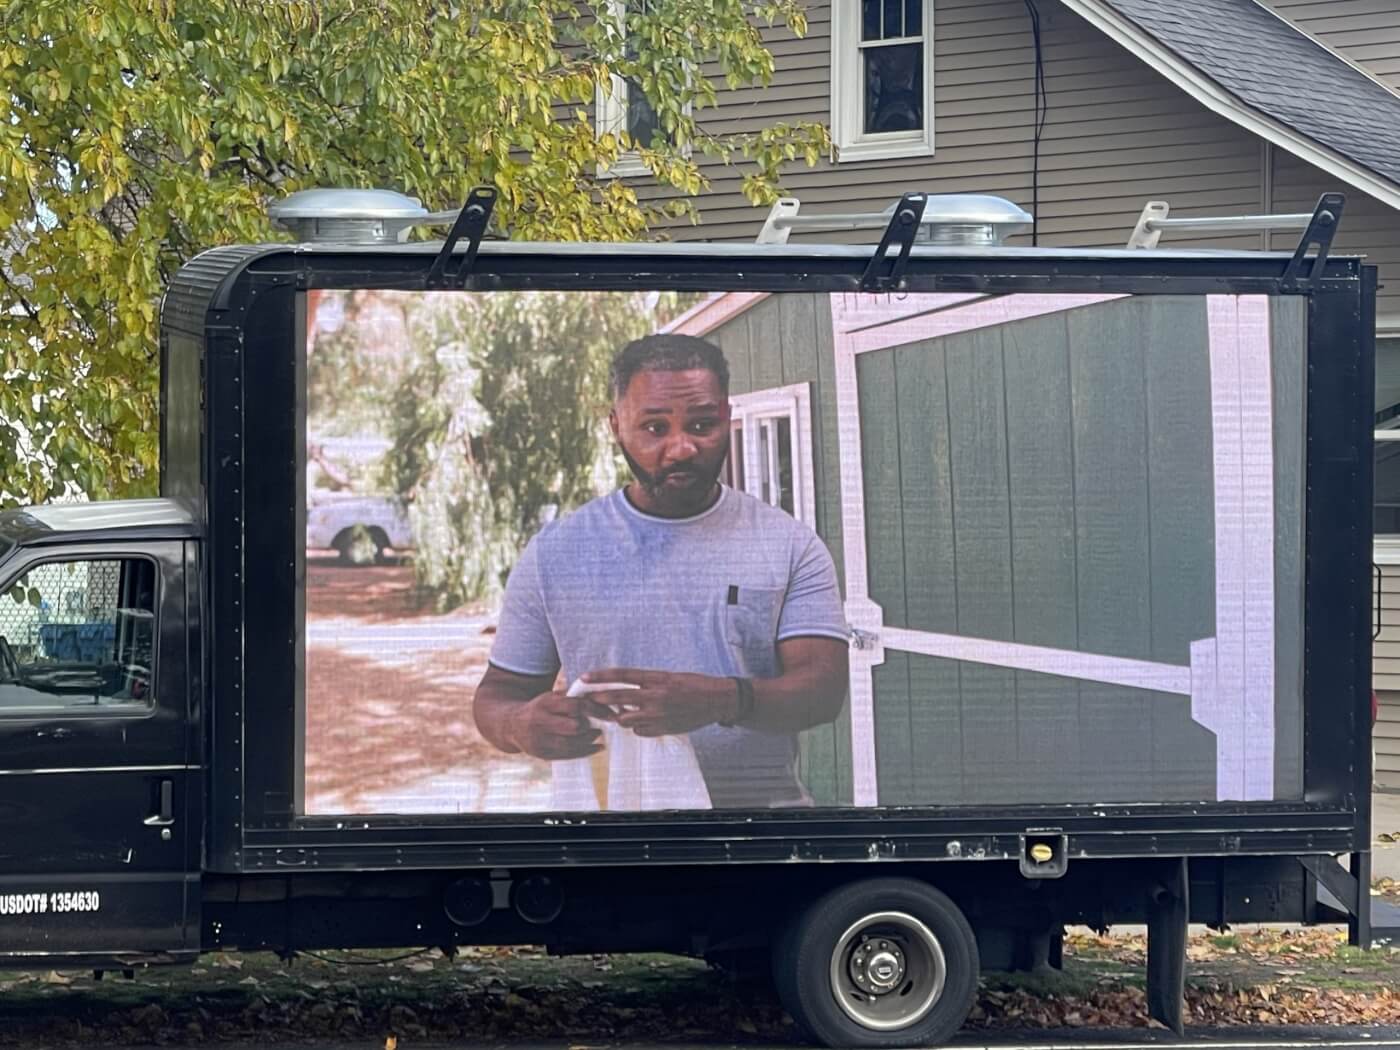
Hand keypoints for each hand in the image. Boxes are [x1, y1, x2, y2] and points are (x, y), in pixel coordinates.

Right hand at [507, 689, 614, 759]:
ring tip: (598, 735)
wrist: (512, 725)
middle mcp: (540, 722)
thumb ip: (572, 696)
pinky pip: (567, 756)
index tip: (610, 713)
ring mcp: (539, 740)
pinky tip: (597, 747)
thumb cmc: (540, 708)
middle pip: (574, 727)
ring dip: (589, 740)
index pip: (575, 706)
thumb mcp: (551, 696)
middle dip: (589, 726)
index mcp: (545, 703)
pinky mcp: (541, 754)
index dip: (595, 710)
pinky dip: (585, 752)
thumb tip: (602, 696)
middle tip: (602, 724)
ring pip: (571, 744)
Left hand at [581, 668, 733, 737]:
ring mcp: (659, 714)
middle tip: (588, 699)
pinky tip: (645, 723)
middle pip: (619, 697)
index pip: (623, 675)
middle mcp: (656, 695)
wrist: (717, 700)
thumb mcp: (669, 677)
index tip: (585, 677)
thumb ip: (648, 683)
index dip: (601, 676)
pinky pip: (640, 731)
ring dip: (621, 717)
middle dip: (600, 699)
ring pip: (626, 719)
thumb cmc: (694, 685)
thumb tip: (625, 688)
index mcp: (657, 678)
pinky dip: (638, 728)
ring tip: (626, 713)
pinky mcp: (664, 728)